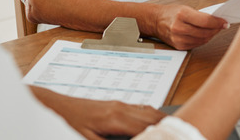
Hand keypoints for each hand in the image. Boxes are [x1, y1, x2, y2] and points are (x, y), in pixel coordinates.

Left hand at [31, 87, 164, 138]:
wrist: (57, 106)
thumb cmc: (69, 123)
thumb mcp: (87, 139)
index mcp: (116, 118)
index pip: (147, 129)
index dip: (162, 135)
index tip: (173, 137)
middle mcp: (122, 108)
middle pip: (153, 118)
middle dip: (169, 126)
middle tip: (182, 133)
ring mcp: (120, 104)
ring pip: (149, 111)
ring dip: (163, 120)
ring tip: (175, 129)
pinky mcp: (116, 104)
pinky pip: (141, 108)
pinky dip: (153, 115)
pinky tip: (156, 122)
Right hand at [153, 4, 227, 49]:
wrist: (156, 21)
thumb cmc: (171, 13)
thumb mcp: (185, 8)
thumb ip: (200, 15)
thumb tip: (216, 21)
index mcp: (182, 14)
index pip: (206, 21)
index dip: (218, 23)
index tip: (225, 22)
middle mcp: (179, 27)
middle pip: (205, 32)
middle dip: (216, 29)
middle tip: (222, 26)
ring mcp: (178, 38)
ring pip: (202, 40)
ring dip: (211, 35)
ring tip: (215, 30)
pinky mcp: (179, 46)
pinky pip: (196, 44)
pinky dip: (203, 40)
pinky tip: (206, 35)